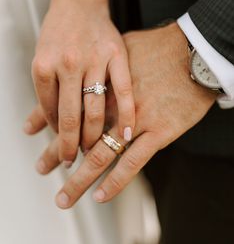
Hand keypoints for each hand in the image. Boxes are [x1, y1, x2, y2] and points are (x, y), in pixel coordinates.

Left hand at [27, 22, 216, 206]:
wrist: (192, 53)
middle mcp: (114, 105)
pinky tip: (101, 194)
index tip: (31, 131)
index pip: (68, 106)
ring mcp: (136, 121)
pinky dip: (116, 181)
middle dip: (57, 152)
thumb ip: (103, 65)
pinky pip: (134, 161)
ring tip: (65, 195)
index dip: (46, 120)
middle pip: (79, 134)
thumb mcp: (122, 49)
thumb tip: (89, 69)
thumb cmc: (159, 48)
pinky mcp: (159, 132)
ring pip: (102, 155)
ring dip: (80, 178)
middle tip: (42, 168)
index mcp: (103, 84)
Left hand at [31, 0, 134, 165]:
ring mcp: (94, 59)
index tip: (60, 148)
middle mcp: (67, 63)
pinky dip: (125, 115)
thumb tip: (30, 128)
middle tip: (71, 162)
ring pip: (95, 109)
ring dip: (93, 136)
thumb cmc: (59, 34)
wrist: (79, 4)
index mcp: (43, 65)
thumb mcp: (42, 61)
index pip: (48, 112)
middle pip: (69, 117)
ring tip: (92, 151)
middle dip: (69, 146)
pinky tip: (125, 134)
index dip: (55, 134)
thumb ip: (42, 96)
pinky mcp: (117, 55)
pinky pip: (123, 91)